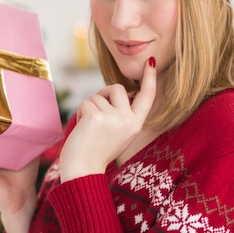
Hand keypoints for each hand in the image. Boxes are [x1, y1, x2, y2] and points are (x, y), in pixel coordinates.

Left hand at [59, 57, 156, 181]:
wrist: (83, 171)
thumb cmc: (98, 150)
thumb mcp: (120, 132)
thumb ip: (125, 113)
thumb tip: (127, 90)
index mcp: (136, 124)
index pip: (147, 96)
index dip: (150, 77)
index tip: (152, 61)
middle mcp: (129, 120)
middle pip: (118, 88)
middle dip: (104, 95)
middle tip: (97, 114)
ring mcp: (113, 118)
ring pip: (98, 96)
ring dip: (90, 108)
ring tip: (90, 129)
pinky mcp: (96, 117)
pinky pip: (86, 102)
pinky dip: (81, 113)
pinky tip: (83, 129)